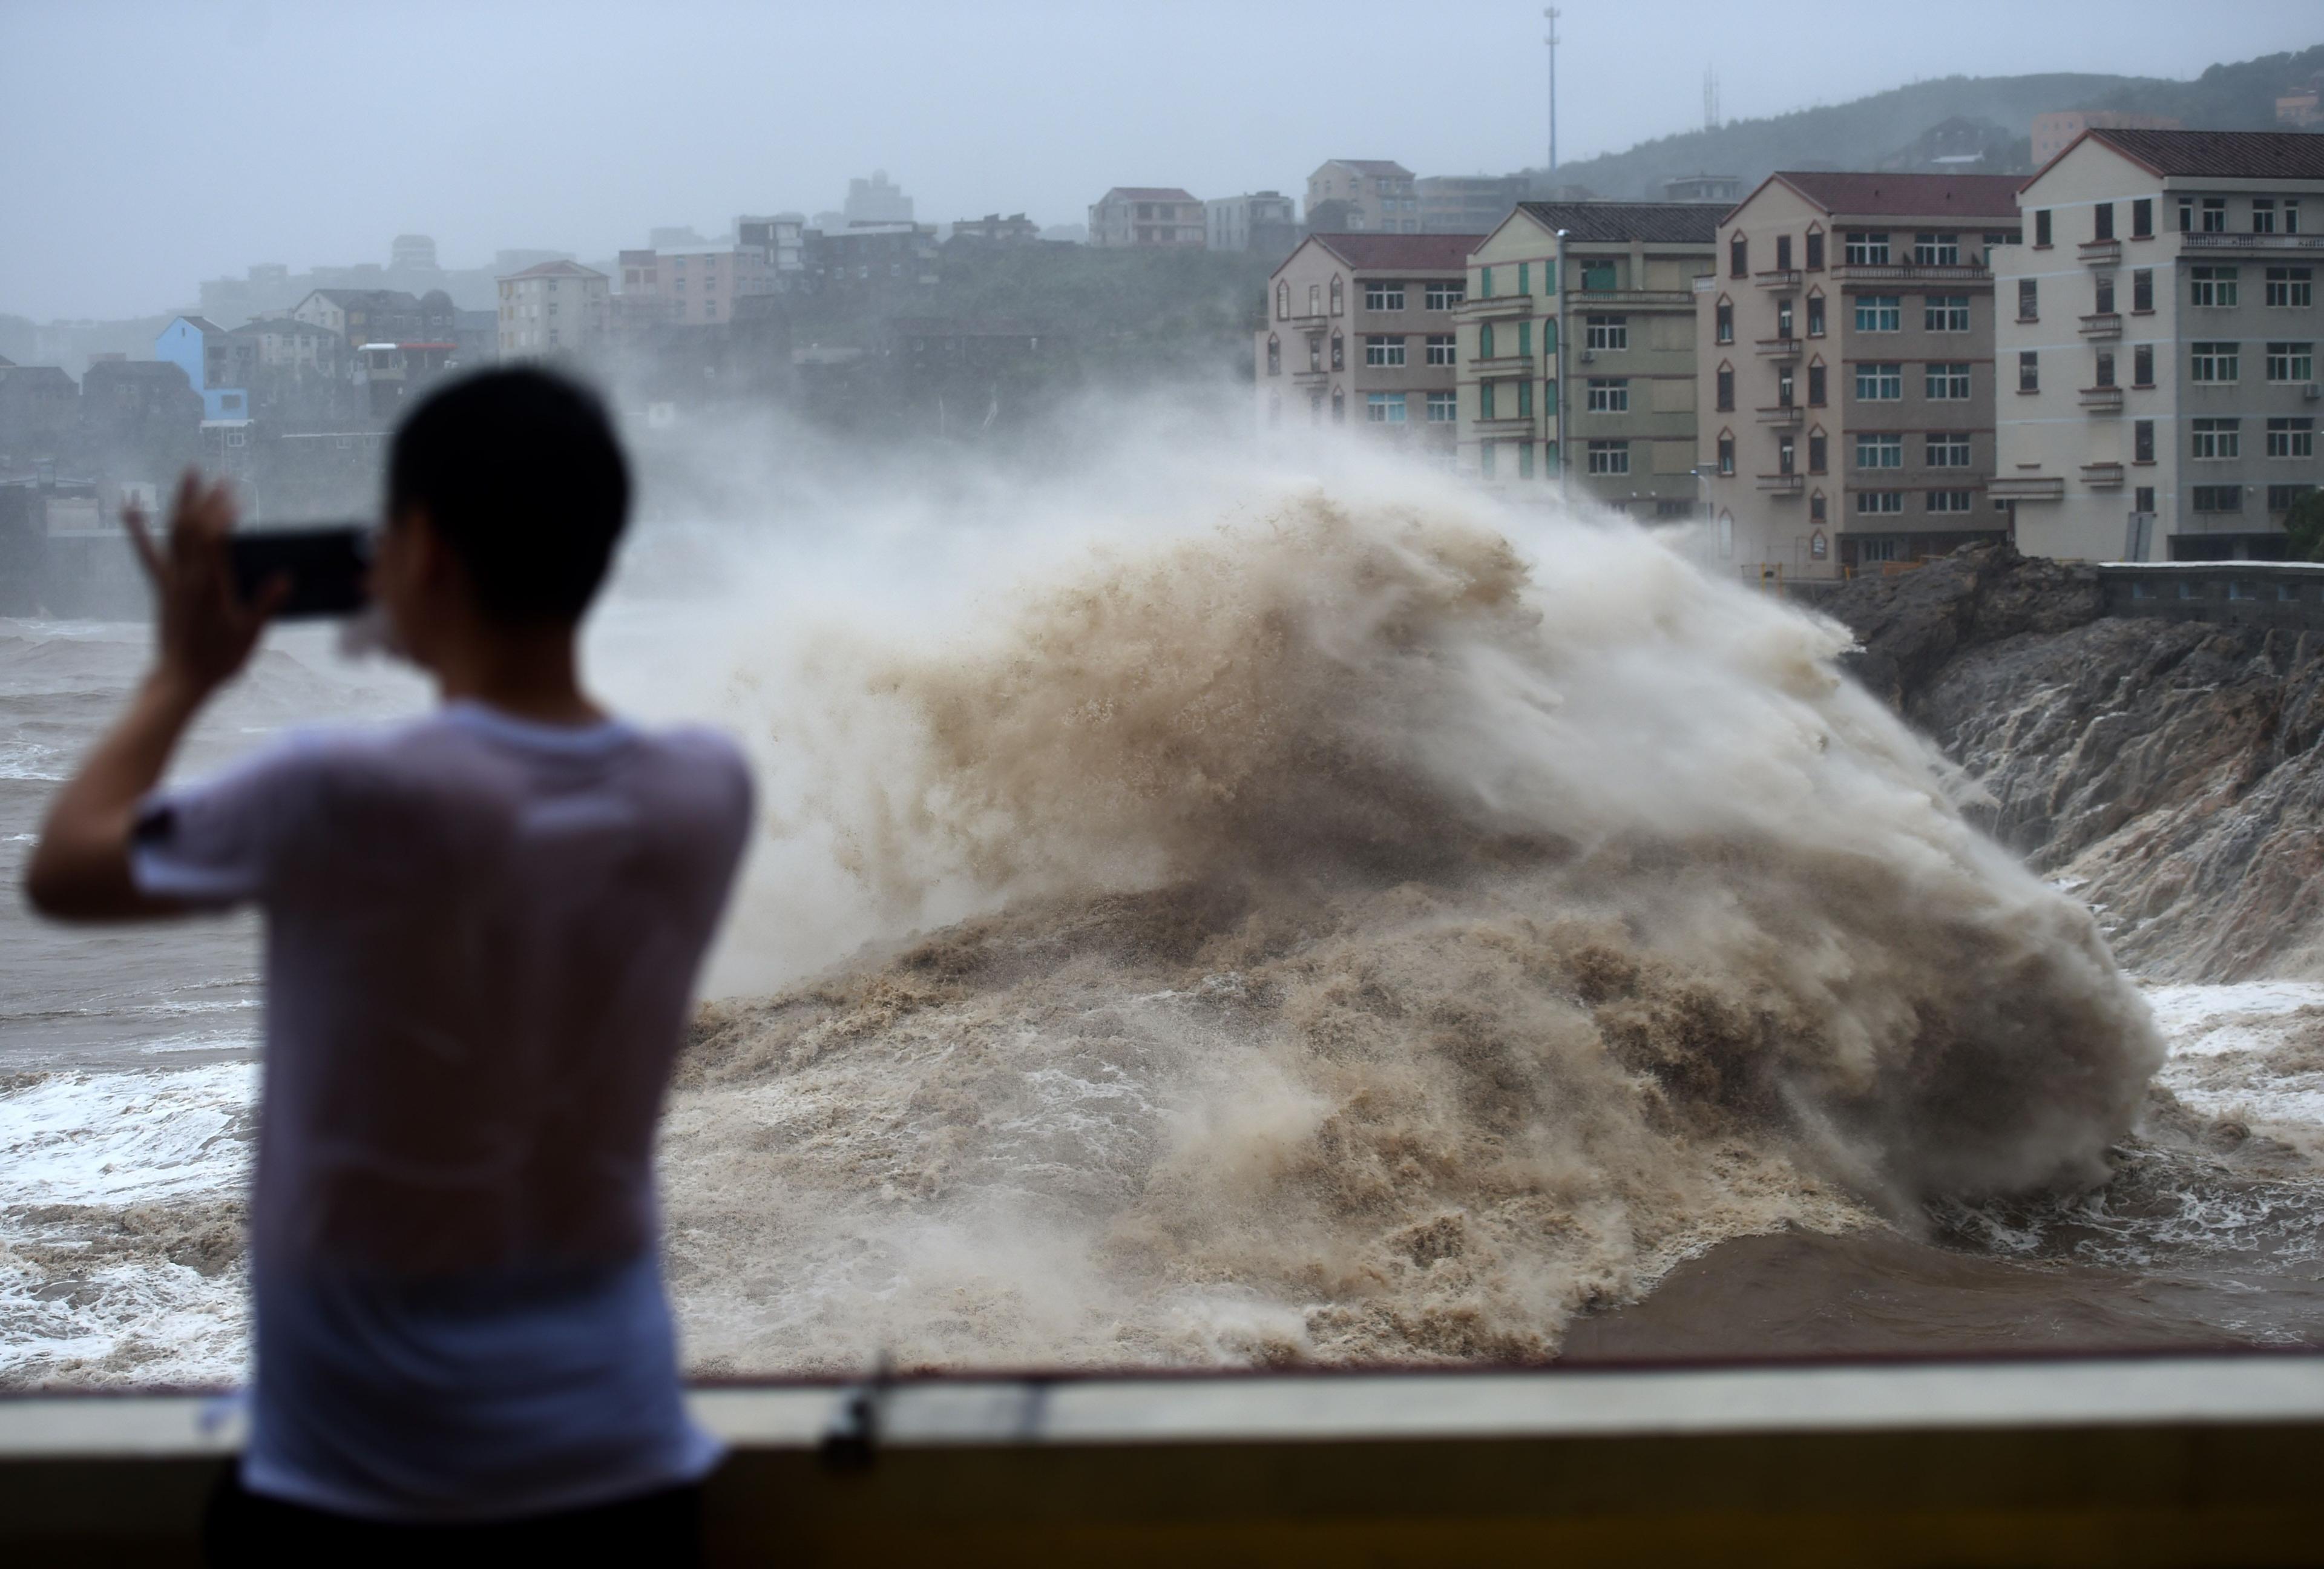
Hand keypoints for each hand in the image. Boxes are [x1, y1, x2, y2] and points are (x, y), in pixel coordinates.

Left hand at [126, 470, 286, 699]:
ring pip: (173, 532)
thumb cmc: (219, 658)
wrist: (181, 677)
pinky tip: (130, 508)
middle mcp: (187, 576)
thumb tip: (287, 578)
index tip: (235, 497)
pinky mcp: (163, 586)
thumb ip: (266, 604)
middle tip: (220, 477)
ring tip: (189, 475)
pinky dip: (139, 530)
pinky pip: (149, 553)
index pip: (213, 538)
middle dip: (205, 499)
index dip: (222, 514)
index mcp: (210, 585)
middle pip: (192, 527)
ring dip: (181, 502)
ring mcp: (172, 579)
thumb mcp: (249, 632)